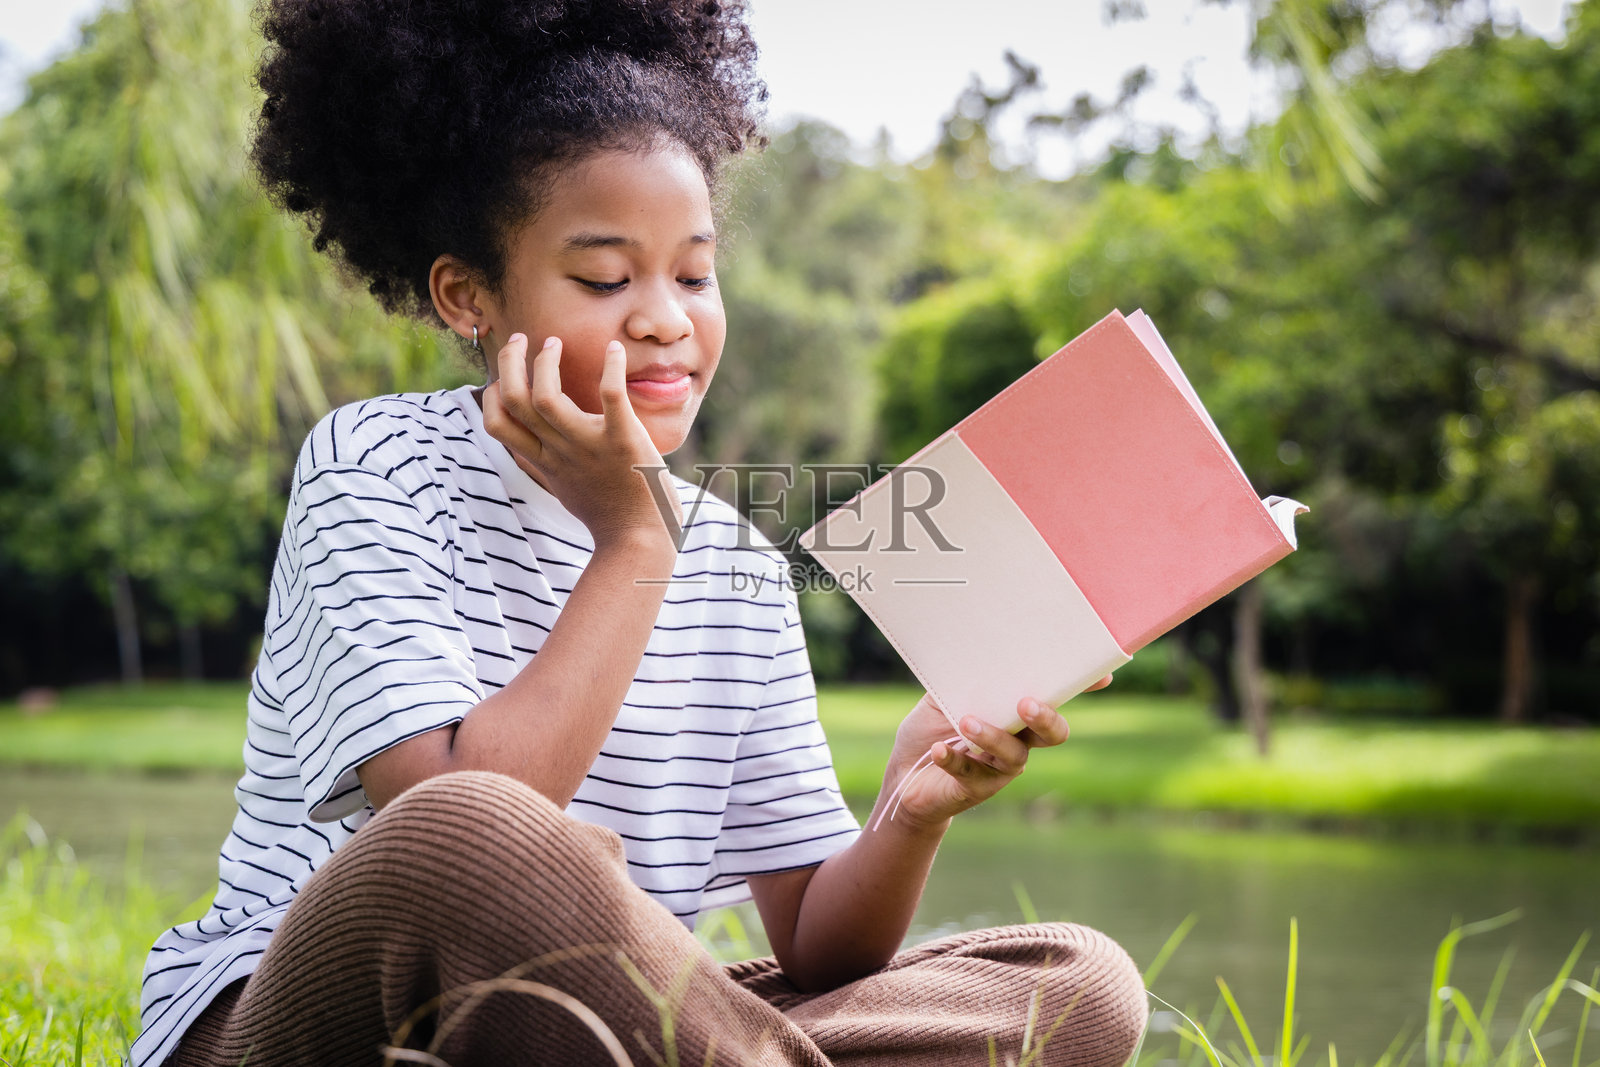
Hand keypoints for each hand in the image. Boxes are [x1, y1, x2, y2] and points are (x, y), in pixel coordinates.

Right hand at [482, 334, 682, 548]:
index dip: (492, 395)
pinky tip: (614, 349)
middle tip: (522, 340)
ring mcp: (589, 446)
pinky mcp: (623, 442)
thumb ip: (547, 465)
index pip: (497, 424)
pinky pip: (611, 397)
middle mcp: (559, 451)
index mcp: (545, 461)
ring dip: (545, 361)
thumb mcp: (565, 488)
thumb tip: (532, 450)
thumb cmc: (607, 515)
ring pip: (545, 396)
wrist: (640, 542)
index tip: (505, 377)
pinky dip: (611, 367)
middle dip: (510, 363)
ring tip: (554, 343)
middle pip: (514, 400)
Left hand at [877, 677, 1111, 831]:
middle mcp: (1018, 741)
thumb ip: (961, 677)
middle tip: (1026, 703)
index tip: (1103, 676)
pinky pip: (971, 773)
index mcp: (1016, 714)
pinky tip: (939, 750)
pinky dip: (953, 759)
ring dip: (991, 737)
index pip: (1054, 698)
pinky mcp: (977, 788)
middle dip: (1046, 719)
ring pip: (1015, 755)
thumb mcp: (943, 696)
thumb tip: (971, 643)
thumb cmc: (931, 728)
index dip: (1081, 688)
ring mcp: (1000, 768)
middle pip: (1053, 734)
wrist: (904, 774)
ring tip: (966, 723)